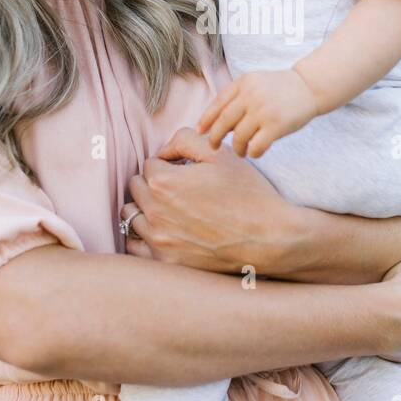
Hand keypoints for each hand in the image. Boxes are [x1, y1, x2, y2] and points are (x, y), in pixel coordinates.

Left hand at [119, 126, 288, 270]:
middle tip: (181, 190)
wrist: (269, 238)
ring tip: (172, 210)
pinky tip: (164, 231)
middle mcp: (154, 211)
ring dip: (146, 208)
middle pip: (137, 187)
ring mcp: (158, 239)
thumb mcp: (221, 154)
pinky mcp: (165, 261)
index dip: (170, 164)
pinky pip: (134, 246)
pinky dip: (143, 237)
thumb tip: (164, 151)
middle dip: (155, 184)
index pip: (149, 164)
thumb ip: (185, 139)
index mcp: (163, 181)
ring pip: (131, 214)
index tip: (187, 173)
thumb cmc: (247, 193)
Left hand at [194, 68, 318, 157]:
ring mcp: (264, 111)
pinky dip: (252, 153)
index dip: (206, 119)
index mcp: (244, 83)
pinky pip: (256, 146)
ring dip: (237, 148)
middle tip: (214, 146)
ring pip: (239, 136)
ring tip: (240, 152)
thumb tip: (214, 122)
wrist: (310, 87)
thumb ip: (237, 96)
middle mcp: (251, 95)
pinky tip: (253, 153)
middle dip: (215, 137)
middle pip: (224, 121)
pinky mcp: (277, 125)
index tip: (200, 131)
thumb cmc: (280, 88)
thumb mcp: (255, 82)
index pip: (218, 103)